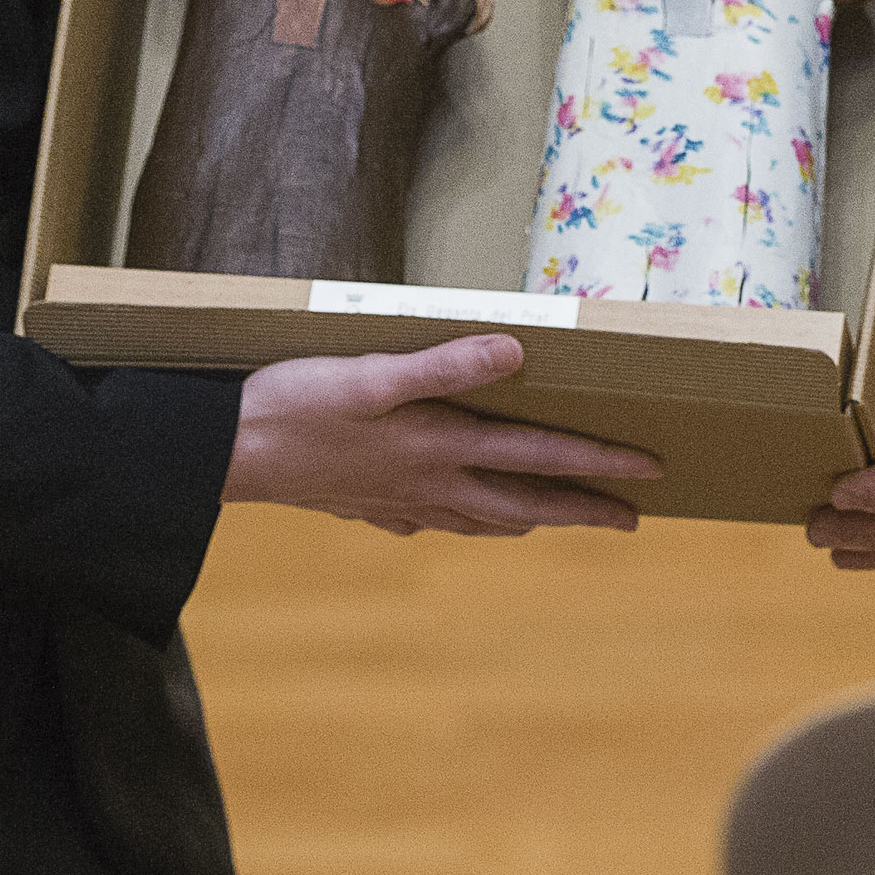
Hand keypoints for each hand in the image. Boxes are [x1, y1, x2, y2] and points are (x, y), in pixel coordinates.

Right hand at [226, 333, 657, 535]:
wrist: (224, 453)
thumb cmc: (295, 406)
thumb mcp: (371, 375)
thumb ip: (444, 363)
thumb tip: (517, 352)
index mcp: (441, 447)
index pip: (540, 458)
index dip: (598, 464)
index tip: (649, 474)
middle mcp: (431, 483)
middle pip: (524, 504)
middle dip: (581, 510)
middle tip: (630, 520)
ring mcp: (400, 500)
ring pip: (483, 520)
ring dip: (529, 519)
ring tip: (554, 519)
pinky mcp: (368, 504)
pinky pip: (434, 521)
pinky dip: (464, 522)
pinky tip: (454, 518)